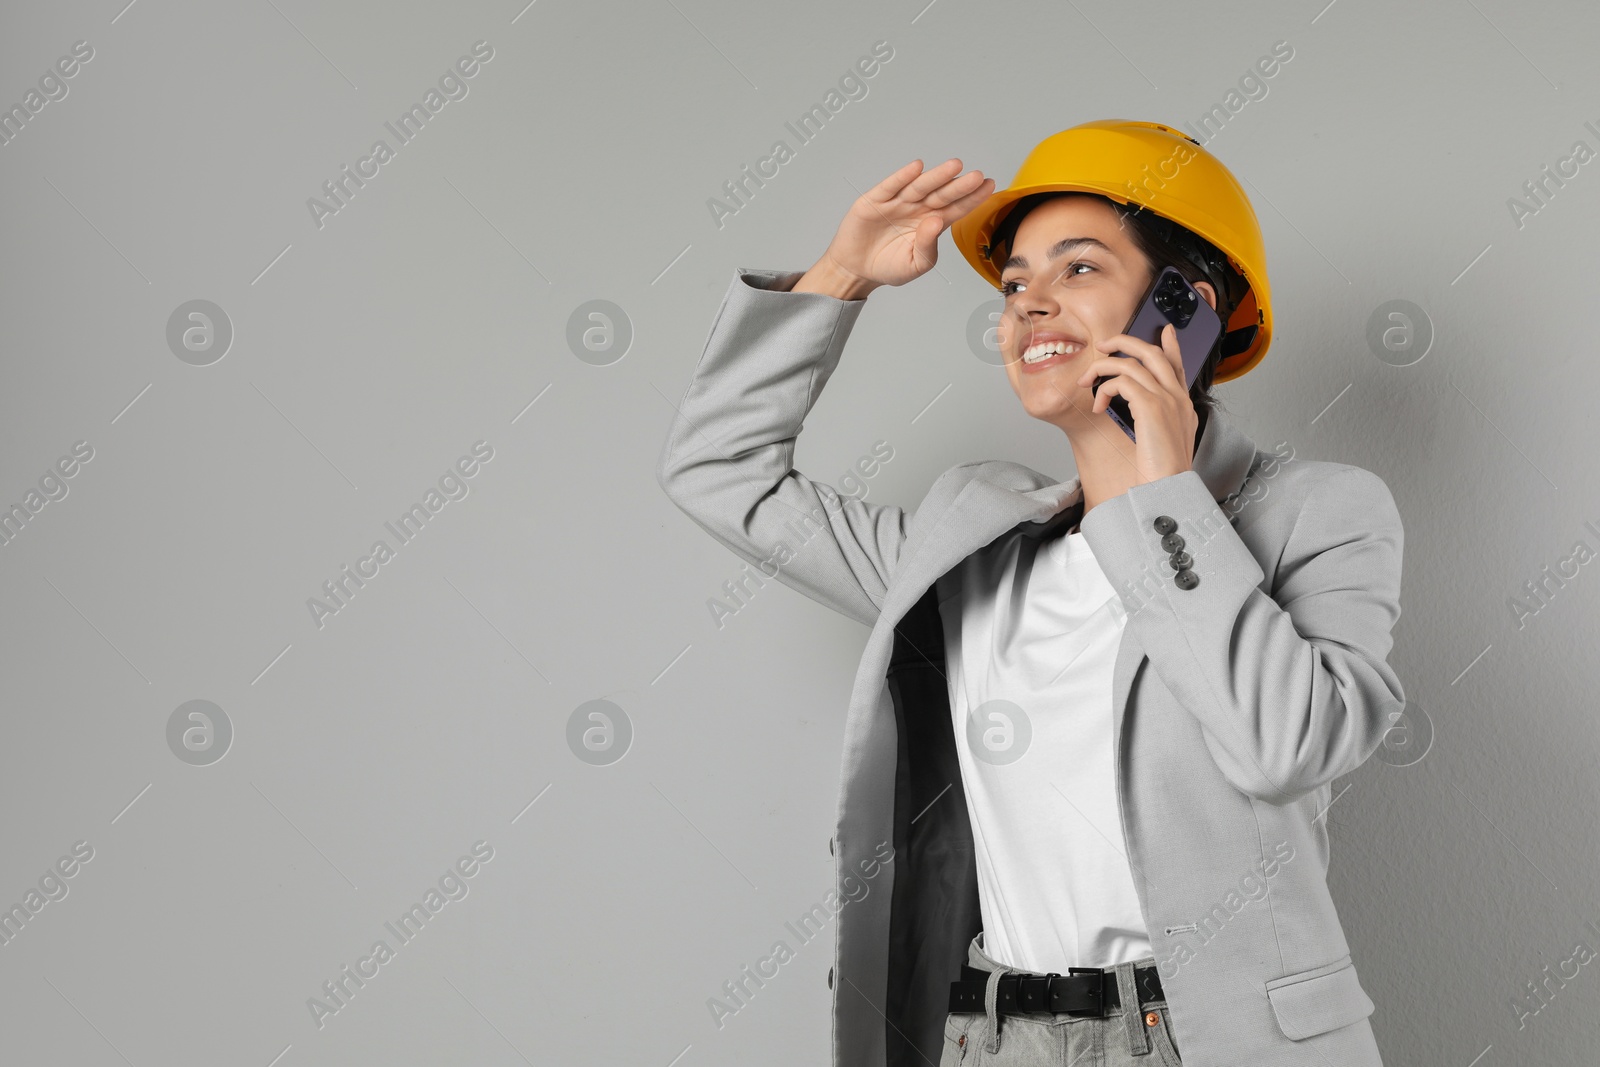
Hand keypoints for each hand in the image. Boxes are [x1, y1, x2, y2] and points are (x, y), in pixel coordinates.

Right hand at [812, 159, 994, 292]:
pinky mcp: (875, 201)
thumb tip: (936, 222)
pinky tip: (917, 167)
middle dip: (959, 185)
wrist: (856, 269)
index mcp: (931, 224)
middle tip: (977, 176)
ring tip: (955, 166)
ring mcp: (897, 203)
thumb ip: (927, 246)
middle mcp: (917, 209)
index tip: (989, 186)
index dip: (972, 198)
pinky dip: (902, 176)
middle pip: (942, 195)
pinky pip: (891, 186)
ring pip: (920, 187)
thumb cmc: (889, 266)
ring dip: (937, 176)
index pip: (956, 208)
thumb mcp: (915, 264)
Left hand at [1075, 322, 1197, 484]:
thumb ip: (1159, 418)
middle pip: (1152, 352)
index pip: (1178, 365)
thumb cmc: (1163, 469)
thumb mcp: (1167, 439)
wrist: (1168, 486)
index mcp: (1183, 403)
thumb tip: (1141, 407)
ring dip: (1102, 368)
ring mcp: (1166, 398)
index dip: (1171, 345)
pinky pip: (1121, 382)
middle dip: (1125, 341)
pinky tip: (1099, 406)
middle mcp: (1178, 396)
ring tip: (1087, 380)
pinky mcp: (1150, 406)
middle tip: (1105, 344)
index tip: (1165, 330)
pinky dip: (1104, 389)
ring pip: (1131, 363)